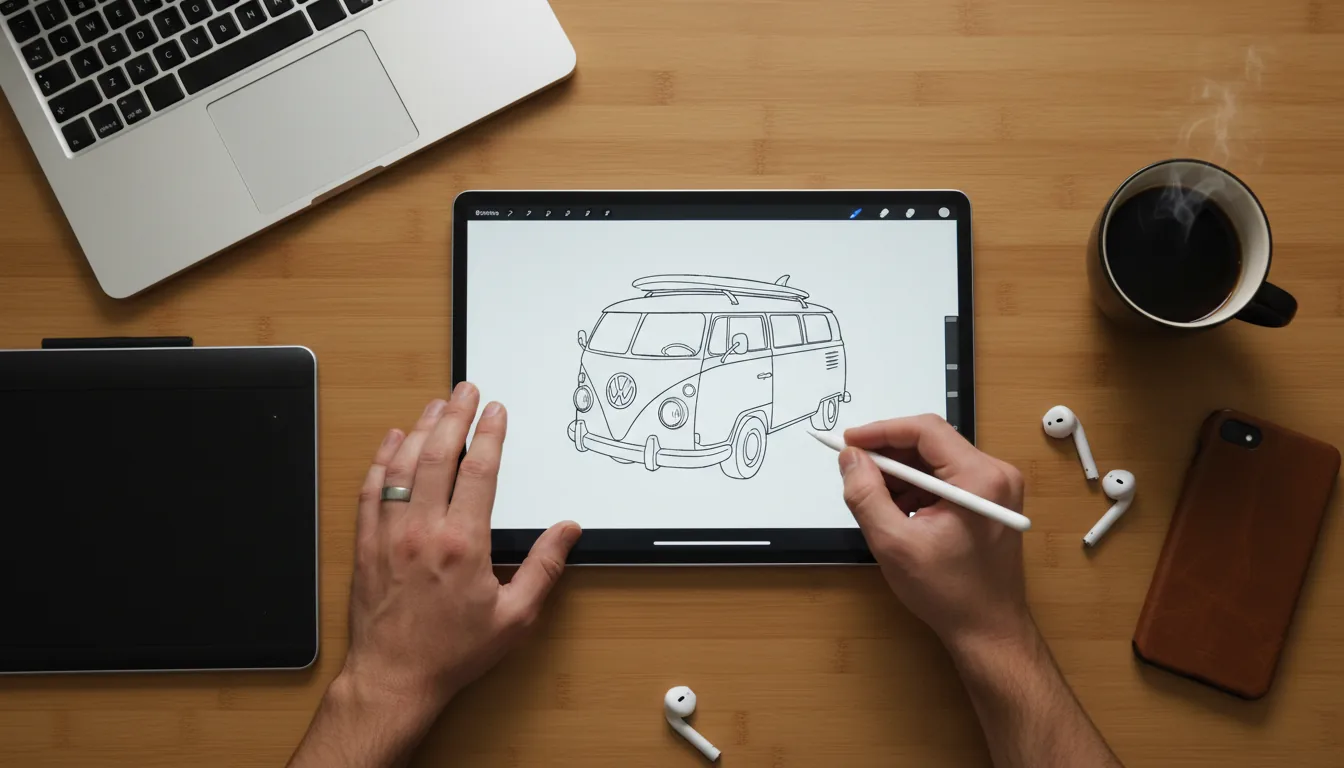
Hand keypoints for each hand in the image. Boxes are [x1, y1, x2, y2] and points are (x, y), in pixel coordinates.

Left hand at [341, 384, 581, 719]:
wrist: (393, 679)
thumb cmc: (451, 653)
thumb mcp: (515, 617)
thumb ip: (544, 568)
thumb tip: (566, 532)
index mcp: (461, 544)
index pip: (479, 471)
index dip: (489, 434)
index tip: (496, 412)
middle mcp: (421, 531)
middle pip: (438, 456)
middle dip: (454, 416)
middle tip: (465, 390)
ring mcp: (389, 535)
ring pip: (402, 466)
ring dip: (420, 429)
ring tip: (435, 406)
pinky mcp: (367, 546)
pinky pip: (371, 490)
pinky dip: (381, 460)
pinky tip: (391, 442)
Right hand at [837, 415, 1028, 650]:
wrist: (989, 631)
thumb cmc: (949, 593)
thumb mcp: (894, 544)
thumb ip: (866, 495)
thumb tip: (850, 459)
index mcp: (980, 479)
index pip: (926, 430)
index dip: (882, 431)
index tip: (849, 442)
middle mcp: (996, 475)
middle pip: (931, 444)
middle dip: (889, 456)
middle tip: (854, 470)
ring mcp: (997, 489)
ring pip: (936, 462)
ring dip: (901, 475)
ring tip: (876, 501)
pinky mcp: (990, 502)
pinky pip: (945, 480)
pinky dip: (917, 490)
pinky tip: (898, 513)